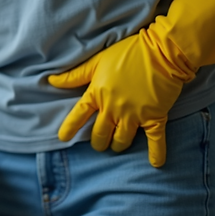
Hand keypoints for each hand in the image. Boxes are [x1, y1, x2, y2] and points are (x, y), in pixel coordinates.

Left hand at [48, 34, 185, 167]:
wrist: (163, 51)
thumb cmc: (129, 52)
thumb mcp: (97, 61)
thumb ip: (75, 75)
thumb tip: (51, 81)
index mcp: (98, 94)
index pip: (78, 116)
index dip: (69, 128)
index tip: (63, 138)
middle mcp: (113, 108)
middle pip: (100, 134)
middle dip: (98, 142)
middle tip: (99, 143)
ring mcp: (134, 115)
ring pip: (121, 140)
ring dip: (117, 145)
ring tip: (117, 145)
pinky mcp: (155, 117)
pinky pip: (155, 140)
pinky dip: (156, 153)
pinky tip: (156, 164)